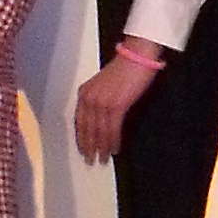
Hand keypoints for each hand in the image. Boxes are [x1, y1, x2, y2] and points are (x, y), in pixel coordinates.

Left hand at [72, 48, 160, 163]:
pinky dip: (113, 141)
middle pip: (87, 129)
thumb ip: (100, 99)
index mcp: (85, 93)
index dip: (81, 138)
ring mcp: (102, 103)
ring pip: (99, 131)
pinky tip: (114, 149)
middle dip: (89, 146)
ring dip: (101, 147)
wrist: (137, 56)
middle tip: (90, 160)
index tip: (83, 149)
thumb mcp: (104, 84)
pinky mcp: (116, 106)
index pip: (79, 121)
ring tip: (102, 160)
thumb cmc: (125, 68)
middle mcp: (89, 99)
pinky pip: (112, 129)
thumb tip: (103, 119)